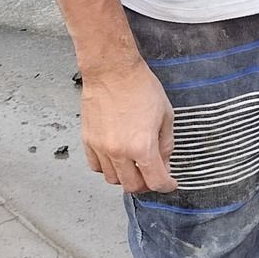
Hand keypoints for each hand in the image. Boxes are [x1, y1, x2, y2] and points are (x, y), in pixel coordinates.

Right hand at [80, 55, 176, 193]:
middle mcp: (119, 152)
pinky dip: (107, 168)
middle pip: (132, 186)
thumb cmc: (140, 87)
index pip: (155, 181)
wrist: (112, 71)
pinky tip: (117, 158)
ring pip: (112, 179)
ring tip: (134, 166)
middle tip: (153, 175)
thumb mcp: (165, 115)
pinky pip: (96, 166)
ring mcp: (101, 148)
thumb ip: (165, 144)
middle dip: (146, 184)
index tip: (170, 183)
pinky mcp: (88, 141)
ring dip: (126, 177)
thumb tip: (164, 162)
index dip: (166, 186)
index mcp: (142, 146)